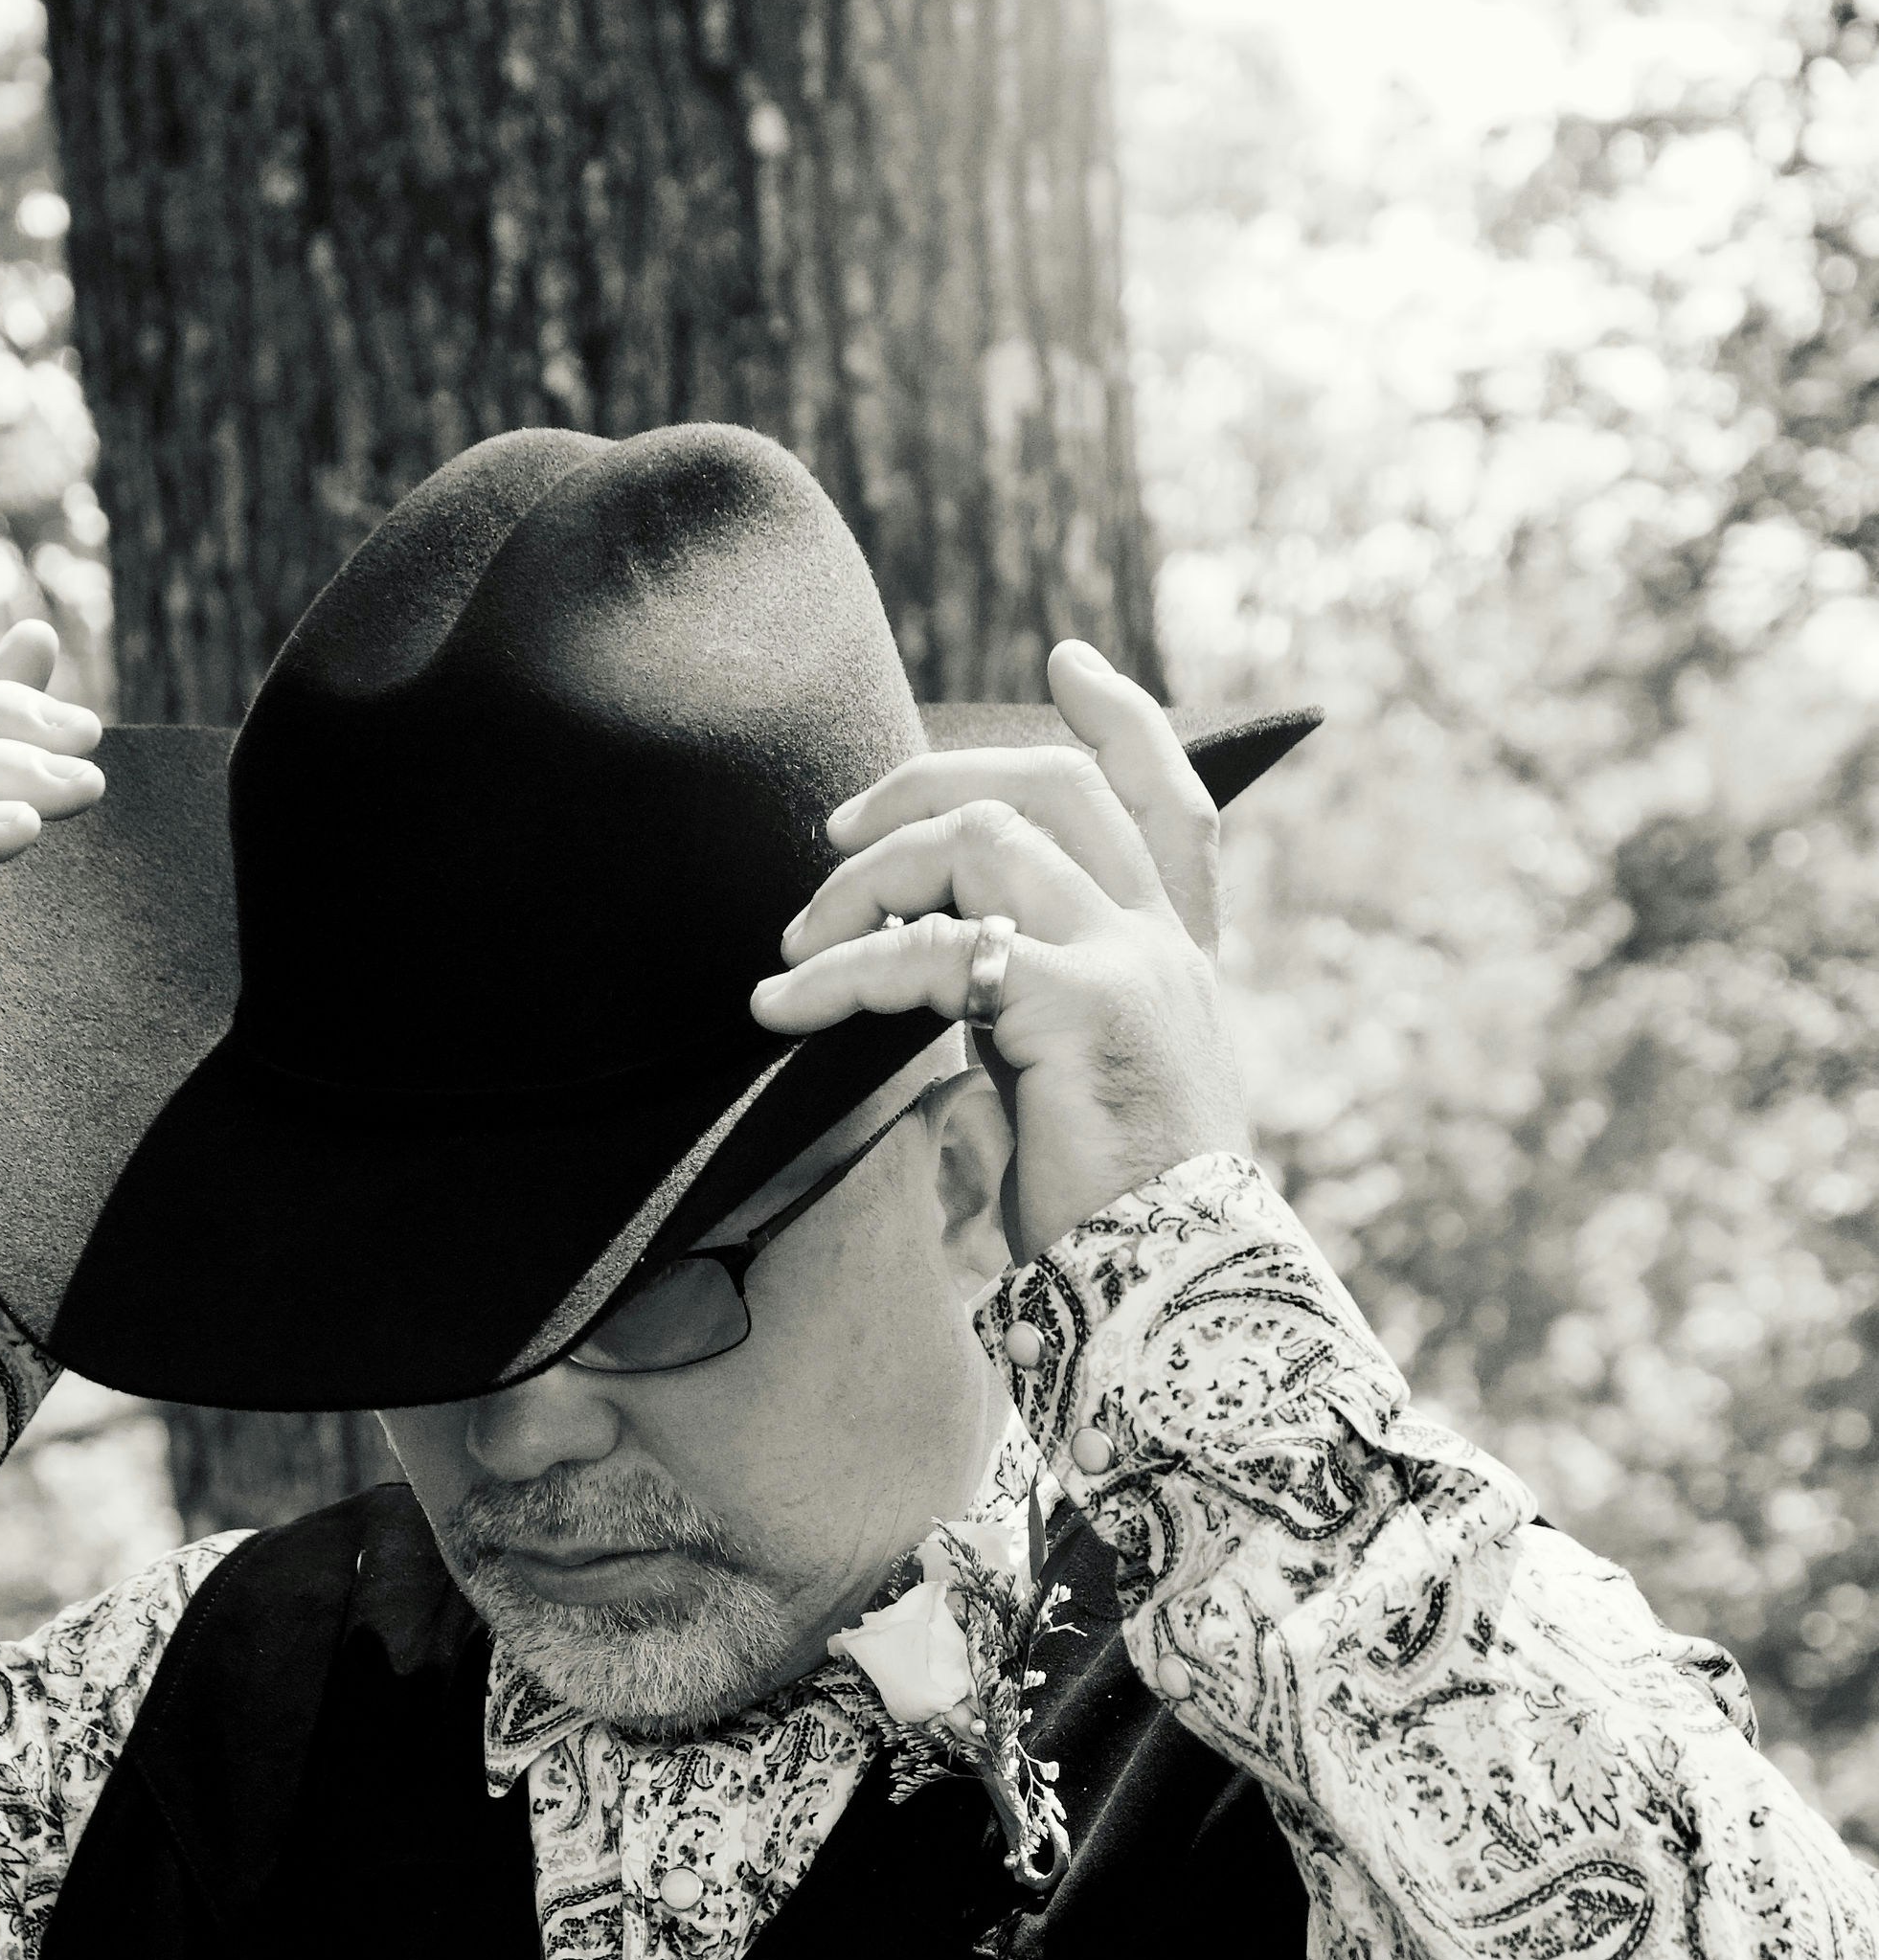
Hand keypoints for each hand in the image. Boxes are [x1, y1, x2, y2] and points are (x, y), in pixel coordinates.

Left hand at [752, 642, 1247, 1258]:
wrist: (1172, 1301)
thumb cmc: (1108, 1221)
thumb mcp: (1074, 1092)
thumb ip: (1028, 1015)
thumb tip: (936, 972)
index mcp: (1176, 959)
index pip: (1170, 800)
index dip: (1121, 718)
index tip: (1065, 658)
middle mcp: (1165, 946)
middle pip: (1056, 785)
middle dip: (930, 780)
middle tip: (835, 829)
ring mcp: (1131, 964)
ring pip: (983, 839)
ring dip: (866, 878)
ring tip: (796, 947)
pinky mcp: (1081, 1006)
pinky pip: (934, 950)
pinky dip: (842, 969)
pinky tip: (783, 1009)